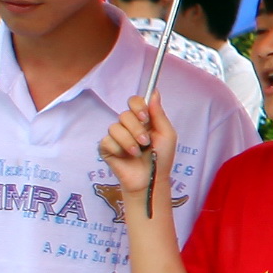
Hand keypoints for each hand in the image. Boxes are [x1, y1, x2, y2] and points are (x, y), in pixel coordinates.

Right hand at [94, 96, 175, 221]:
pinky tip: (126, 157)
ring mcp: (116, 136)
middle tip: (145, 142)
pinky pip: (107, 141)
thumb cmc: (161, 157)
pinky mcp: (106, 148)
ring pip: (115, 127)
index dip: (137, 106)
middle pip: (124, 114)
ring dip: (129, 141)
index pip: (134, 101)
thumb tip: (154, 92)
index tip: (145, 117)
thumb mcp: (167, 134)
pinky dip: (119, 149)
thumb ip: (159, 114)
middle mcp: (128, 125)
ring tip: (137, 153)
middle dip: (136, 129)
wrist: (151, 179)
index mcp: (143, 120)